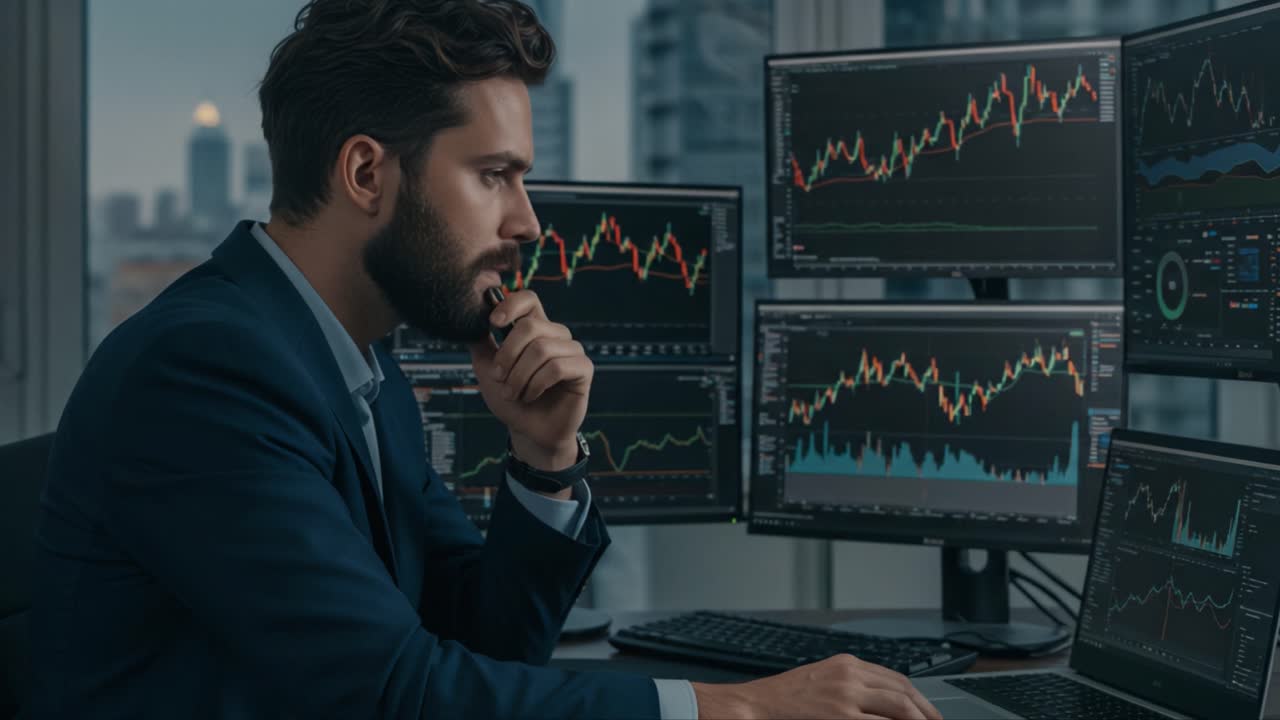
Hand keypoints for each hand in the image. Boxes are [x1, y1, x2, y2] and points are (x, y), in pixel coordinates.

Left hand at [468, 290, 591, 474]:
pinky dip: (536, 385)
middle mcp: (556, 335)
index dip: (511, 305)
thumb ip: (481, 343)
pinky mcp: (583, 369)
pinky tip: (531, 396)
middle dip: (508, 355)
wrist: (528, 431)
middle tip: (499, 378)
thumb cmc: (511, 399)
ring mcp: (572, 351)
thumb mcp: (487, 369)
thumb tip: (470, 318)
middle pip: (530, 325)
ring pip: (541, 349)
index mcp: (535, 329)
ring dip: (519, 376)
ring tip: (513, 393)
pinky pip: (557, 368)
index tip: (493, 323)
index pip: (529, 299)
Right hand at [691, 654, 941, 719]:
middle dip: (927, 711)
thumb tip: (879, 704)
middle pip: (904, 691)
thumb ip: (850, 687)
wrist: (755, 706)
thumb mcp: (821, 681)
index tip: (928, 712)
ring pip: (900, 707)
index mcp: (847, 664)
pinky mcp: (841, 716)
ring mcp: (847, 696)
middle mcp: (850, 675)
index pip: (896, 678)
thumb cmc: (782, 699)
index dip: (918, 698)